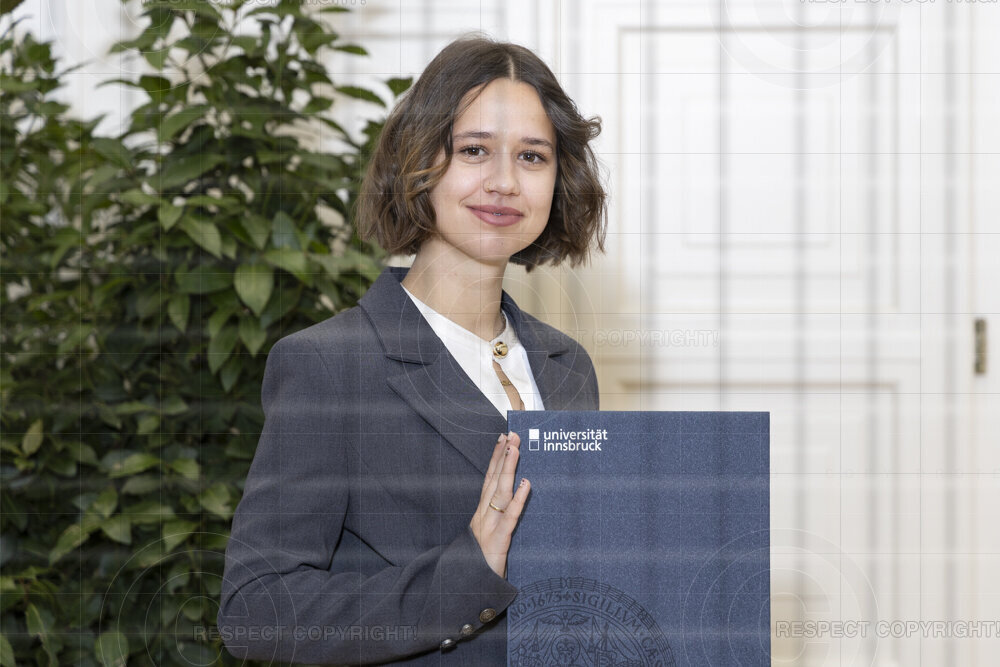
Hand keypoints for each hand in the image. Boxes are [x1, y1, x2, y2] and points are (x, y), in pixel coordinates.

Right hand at [469, 432, 530, 577]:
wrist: (468, 592)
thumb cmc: (481, 568)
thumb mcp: (488, 541)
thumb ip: (497, 523)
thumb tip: (512, 503)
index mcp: (481, 516)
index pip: (488, 481)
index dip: (495, 459)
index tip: (503, 438)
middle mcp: (482, 517)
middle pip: (493, 481)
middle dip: (502, 456)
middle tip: (511, 434)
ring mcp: (489, 529)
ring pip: (499, 493)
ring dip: (508, 469)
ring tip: (516, 449)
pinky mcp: (498, 542)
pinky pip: (511, 517)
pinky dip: (518, 499)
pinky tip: (526, 484)